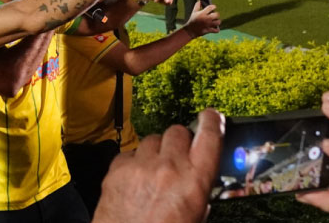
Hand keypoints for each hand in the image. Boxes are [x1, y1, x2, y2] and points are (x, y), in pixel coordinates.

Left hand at [93, 109, 223, 222]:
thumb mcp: (195, 217)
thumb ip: (198, 192)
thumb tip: (198, 178)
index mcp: (194, 182)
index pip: (208, 138)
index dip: (211, 122)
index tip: (212, 116)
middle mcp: (168, 167)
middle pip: (177, 132)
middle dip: (180, 141)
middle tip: (180, 157)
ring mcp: (139, 166)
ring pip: (152, 139)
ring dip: (156, 151)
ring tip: (156, 172)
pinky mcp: (116, 169)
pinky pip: (130, 152)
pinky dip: (134, 161)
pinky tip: (136, 179)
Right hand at [183, 1, 220, 37]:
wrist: (190, 30)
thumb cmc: (192, 20)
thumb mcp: (194, 12)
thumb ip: (197, 6)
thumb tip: (200, 1)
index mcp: (202, 13)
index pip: (211, 7)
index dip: (213, 6)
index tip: (213, 7)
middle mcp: (206, 18)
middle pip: (217, 14)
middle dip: (216, 14)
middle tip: (214, 15)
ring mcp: (208, 25)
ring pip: (218, 22)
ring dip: (218, 21)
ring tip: (215, 21)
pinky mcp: (209, 30)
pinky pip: (216, 30)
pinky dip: (217, 29)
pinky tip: (215, 27)